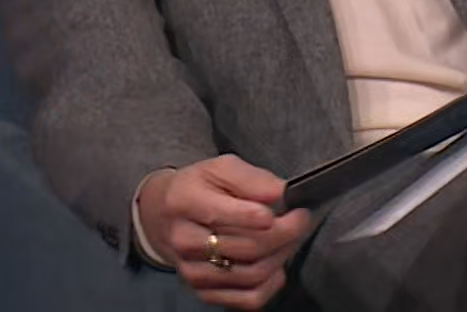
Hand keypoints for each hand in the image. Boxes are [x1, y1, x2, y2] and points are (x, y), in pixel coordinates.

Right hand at [137, 155, 312, 309]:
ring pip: (252, 274)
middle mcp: (183, 239)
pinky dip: (271, 283)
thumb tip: (281, 193)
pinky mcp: (204, 292)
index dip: (262, 216)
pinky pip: (249, 299)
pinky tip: (275, 264)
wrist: (166, 216)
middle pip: (247, 247)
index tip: (294, 209)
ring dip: (281, 256)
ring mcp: (192, 270)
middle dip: (285, 234)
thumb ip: (252, 179)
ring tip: (289, 238)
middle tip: (301, 220)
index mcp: (183, 201)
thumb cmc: (201, 188)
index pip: (225, 215)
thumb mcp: (221, 168)